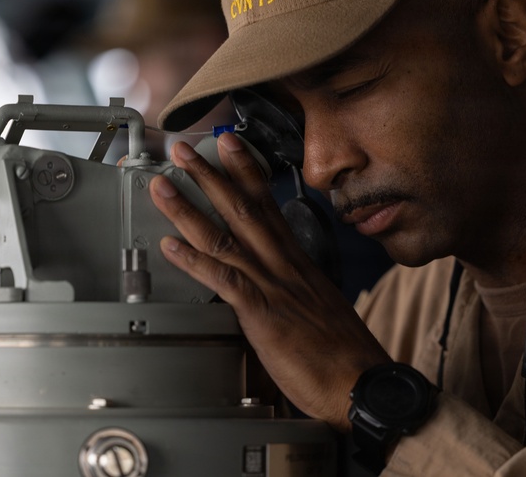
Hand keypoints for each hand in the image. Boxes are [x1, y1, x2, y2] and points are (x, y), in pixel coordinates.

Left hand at [149, 133, 390, 431]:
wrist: (361, 381)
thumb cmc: (343, 351)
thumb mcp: (320, 304)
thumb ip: (294, 284)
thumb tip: (279, 281)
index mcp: (298, 260)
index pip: (269, 204)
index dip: (247, 171)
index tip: (230, 145)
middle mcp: (284, 264)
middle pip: (243, 208)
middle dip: (210, 175)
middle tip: (184, 148)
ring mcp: (272, 285)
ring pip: (224, 236)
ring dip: (188, 208)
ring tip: (163, 185)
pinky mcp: (262, 313)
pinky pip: (223, 279)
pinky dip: (194, 260)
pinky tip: (171, 245)